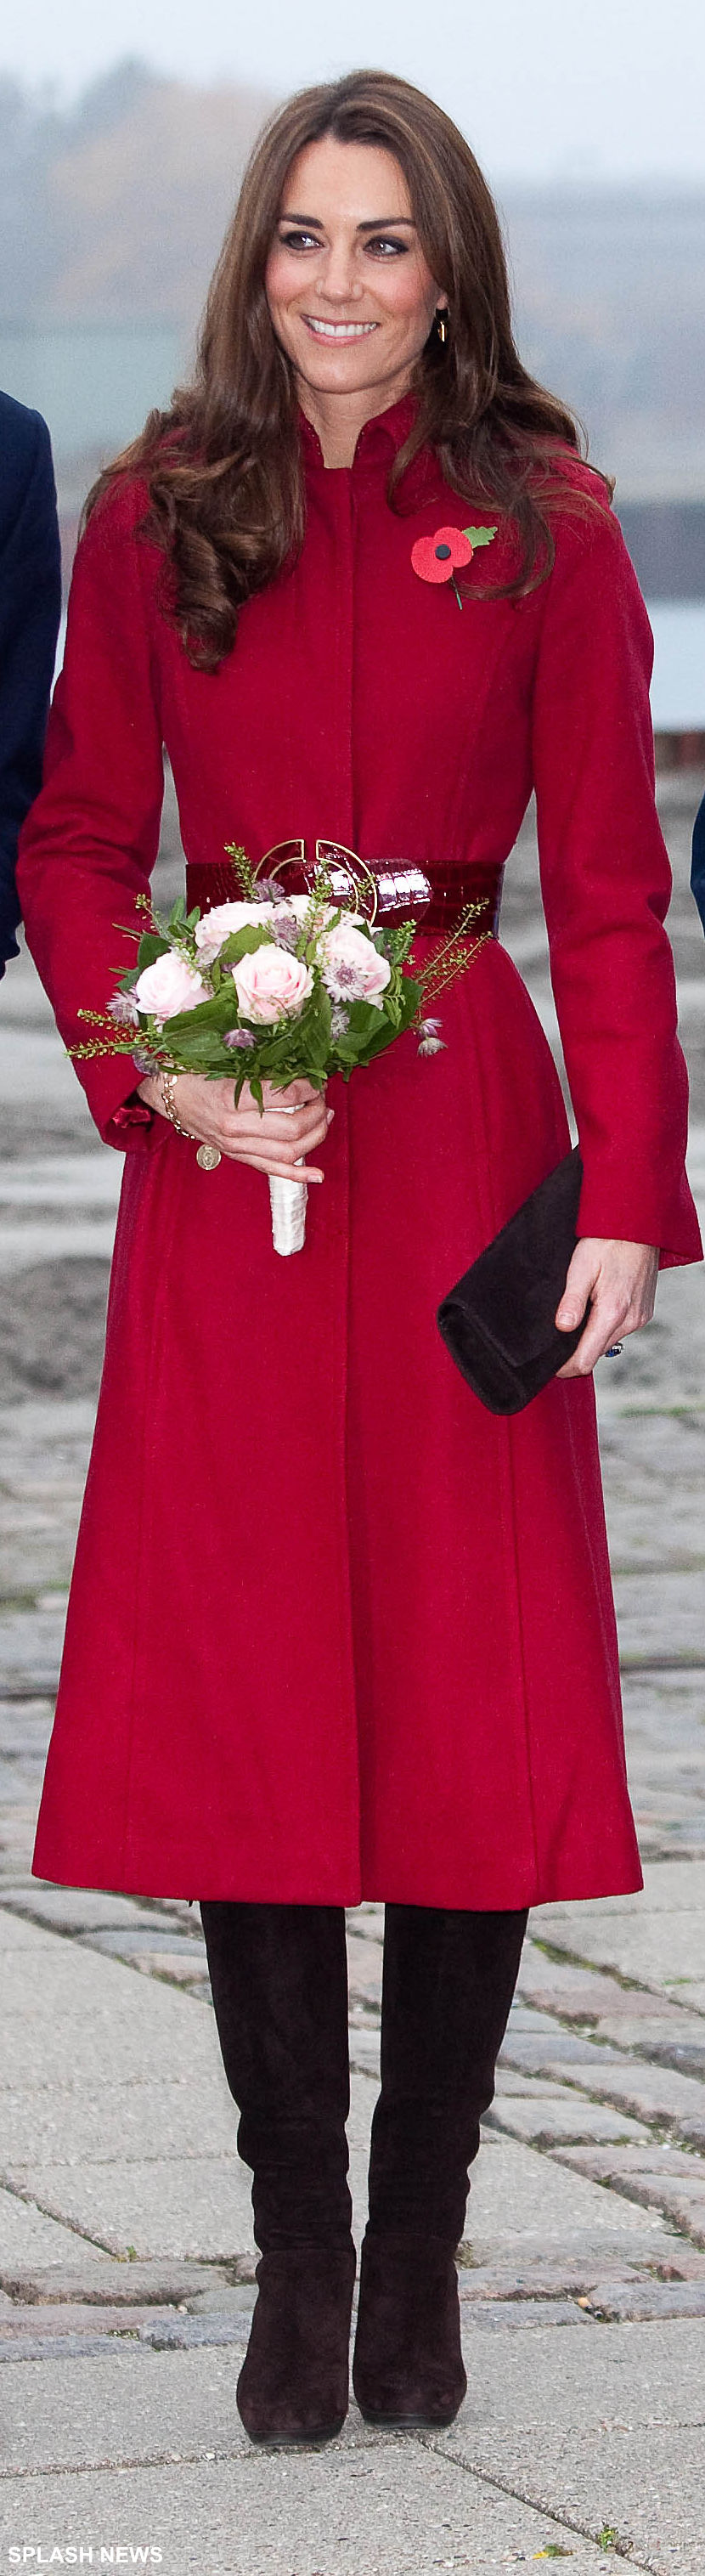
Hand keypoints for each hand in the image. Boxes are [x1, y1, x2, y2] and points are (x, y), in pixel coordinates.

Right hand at [138, 1072, 332, 1181]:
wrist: (169, 1096)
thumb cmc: (194, 1073)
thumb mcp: (224, 1062)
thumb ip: (258, 1067)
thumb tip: (298, 1067)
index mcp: (231, 1098)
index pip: (285, 1097)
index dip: (309, 1088)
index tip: (315, 1079)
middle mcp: (234, 1127)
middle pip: (293, 1129)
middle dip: (316, 1112)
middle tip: (321, 1098)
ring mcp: (236, 1146)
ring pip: (288, 1153)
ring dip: (315, 1137)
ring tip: (324, 1119)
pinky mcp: (237, 1156)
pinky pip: (272, 1170)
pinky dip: (298, 1175)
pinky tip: (317, 1175)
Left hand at [555, 1237, 658, 1376]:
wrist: (638, 1226)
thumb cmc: (607, 1241)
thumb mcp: (581, 1267)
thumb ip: (572, 1301)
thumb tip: (562, 1328)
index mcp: (612, 1313)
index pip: (586, 1360)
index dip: (565, 1367)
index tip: (550, 1364)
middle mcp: (630, 1320)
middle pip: (596, 1353)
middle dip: (575, 1351)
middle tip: (556, 1338)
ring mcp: (640, 1318)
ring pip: (608, 1342)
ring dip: (590, 1337)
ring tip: (575, 1317)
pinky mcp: (644, 1312)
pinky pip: (619, 1329)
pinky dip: (604, 1326)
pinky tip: (595, 1307)